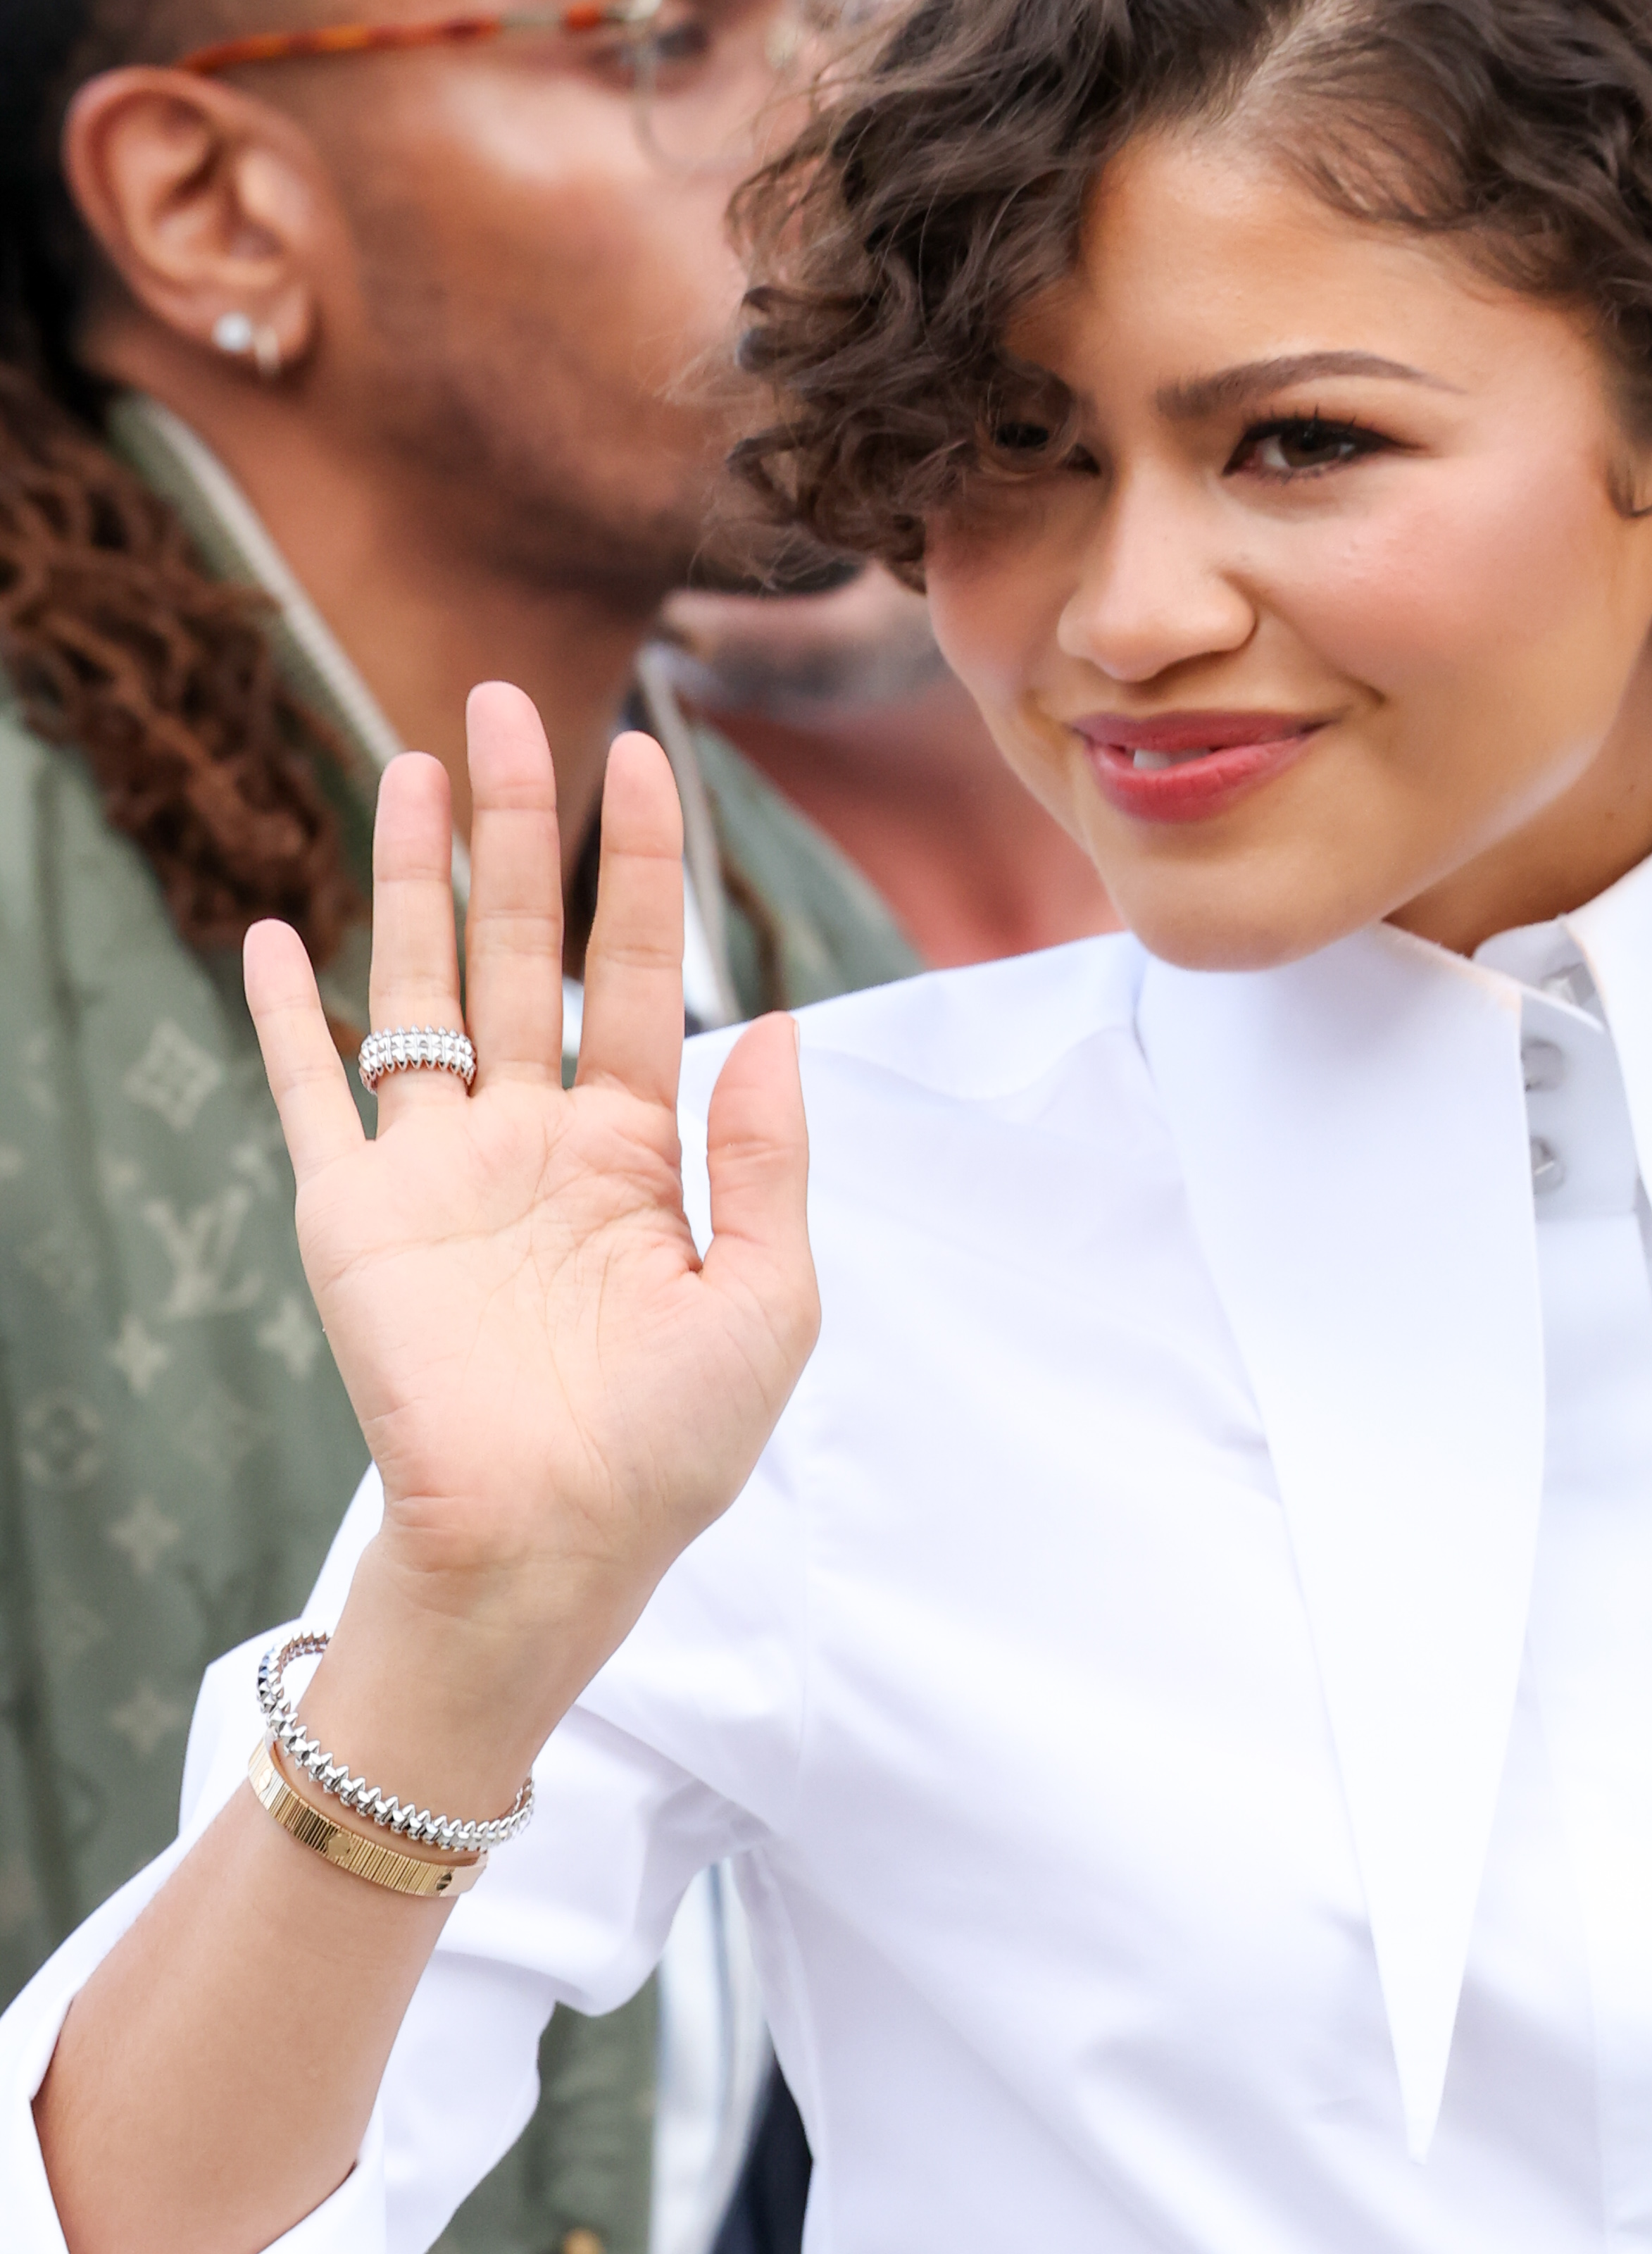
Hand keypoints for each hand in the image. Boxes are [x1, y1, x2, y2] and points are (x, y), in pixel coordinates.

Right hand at [246, 680, 815, 1744]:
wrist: (556, 1550)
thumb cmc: (671, 1449)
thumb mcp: (767, 1299)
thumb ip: (766, 1160)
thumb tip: (774, 1026)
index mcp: (637, 1153)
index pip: (641, 970)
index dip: (639, 862)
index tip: (644, 754)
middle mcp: (534, 1140)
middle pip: (524, 946)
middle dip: (519, 828)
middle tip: (511, 703)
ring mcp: (439, 1170)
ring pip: (424, 986)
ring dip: (417, 877)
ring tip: (416, 765)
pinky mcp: (357, 1216)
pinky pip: (317, 1095)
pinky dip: (288, 1017)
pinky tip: (277, 934)